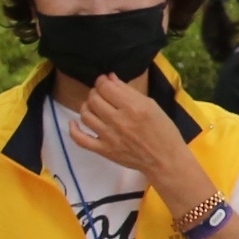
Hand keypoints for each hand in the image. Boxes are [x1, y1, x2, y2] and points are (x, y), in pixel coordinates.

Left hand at [72, 72, 191, 196]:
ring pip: (85, 114)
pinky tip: (73, 123)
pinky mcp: (104, 150)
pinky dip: (73, 129)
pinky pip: (80, 139)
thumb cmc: (163, 131)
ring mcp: (109, 137)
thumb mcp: (151, 106)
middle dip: (95, 92)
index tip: (104, 81)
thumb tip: (109, 78)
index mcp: (133, 107)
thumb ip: (128, 91)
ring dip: (87, 106)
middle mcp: (119, 121)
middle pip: (94, 99)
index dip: (102, 81)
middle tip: (102, 94)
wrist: (165, 160)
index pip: (106, 88)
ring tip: (94, 106)